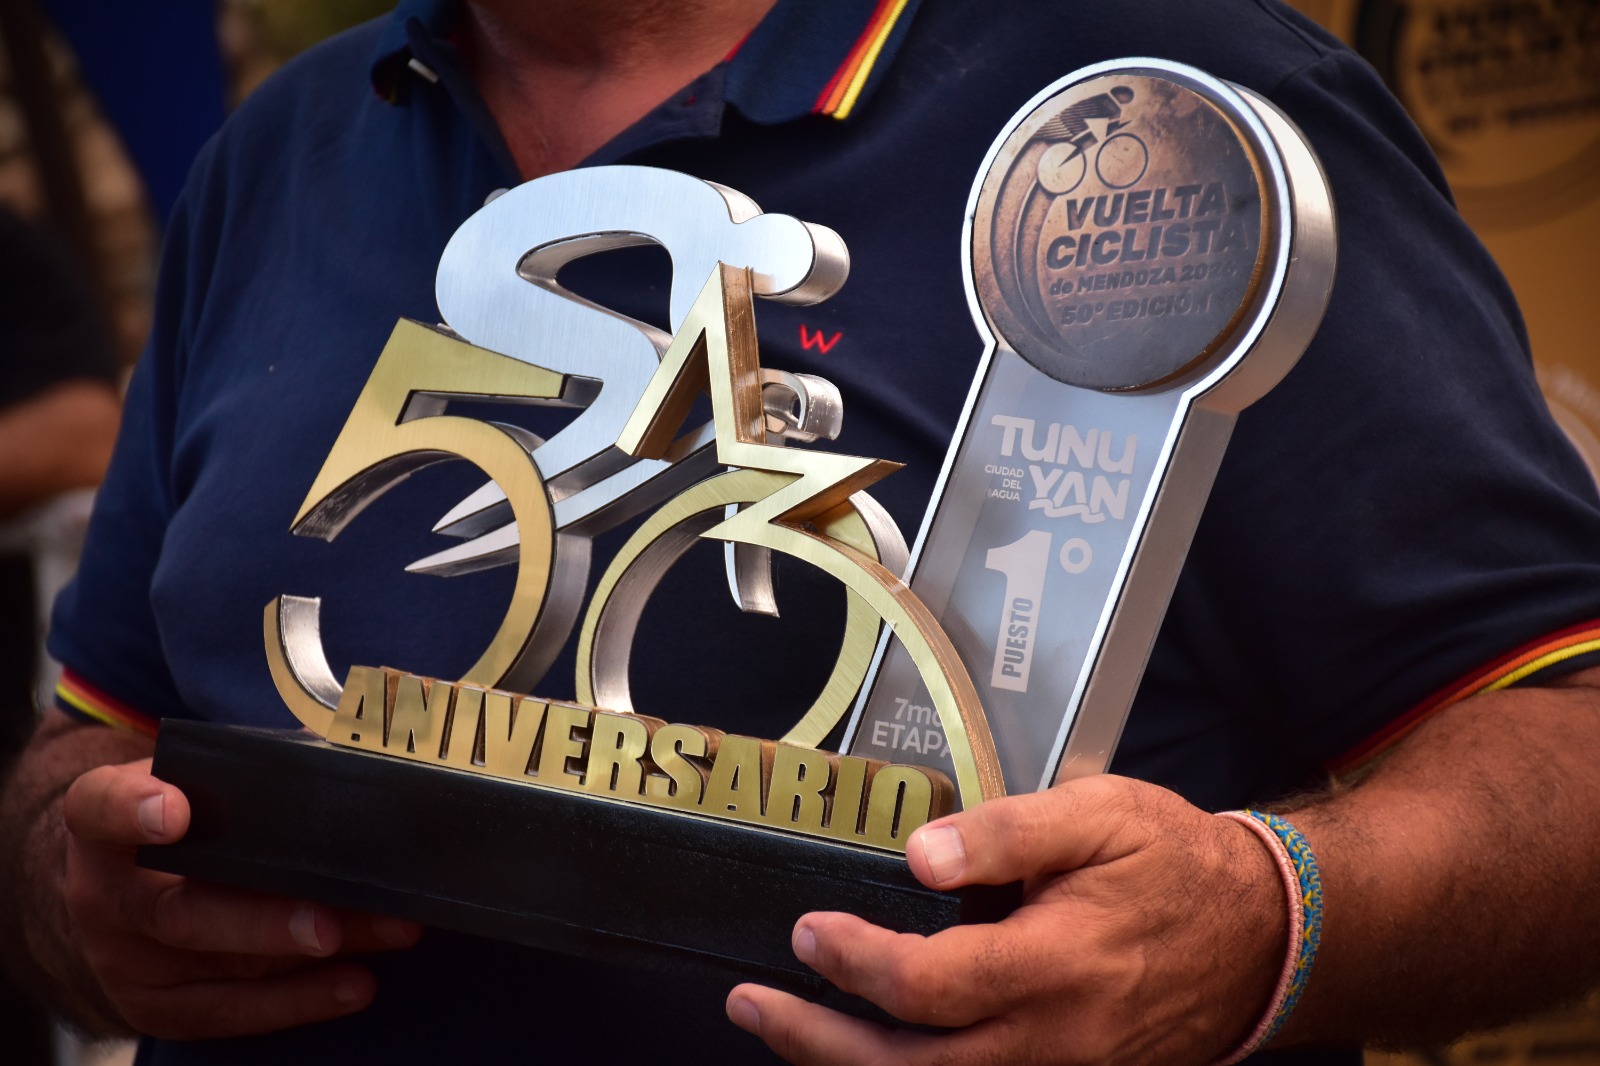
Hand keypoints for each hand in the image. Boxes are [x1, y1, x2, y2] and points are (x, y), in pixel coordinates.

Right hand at [58, 758, 421, 1038]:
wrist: (125, 884)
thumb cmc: (186, 814)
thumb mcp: (194, 778)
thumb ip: (247, 767)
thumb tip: (346, 751)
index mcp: (102, 821)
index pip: (99, 809)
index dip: (132, 811)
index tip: (174, 811)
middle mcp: (104, 896)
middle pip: (178, 913)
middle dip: (262, 922)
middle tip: (329, 922)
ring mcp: (126, 960)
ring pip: (222, 966)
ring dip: (311, 955)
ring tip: (386, 933)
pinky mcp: (157, 1007)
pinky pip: (231, 1012)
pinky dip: (300, 1000)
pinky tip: (356, 982)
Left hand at [726, 775, 1287, 1064]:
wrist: (1264, 936)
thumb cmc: (1178, 865)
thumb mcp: (1101, 815)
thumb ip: (1007, 832)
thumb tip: (919, 856)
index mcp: (1056, 964)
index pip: (926, 984)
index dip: (852, 961)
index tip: (806, 931)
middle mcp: (1054, 1038)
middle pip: (911, 1065)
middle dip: (817, 1039)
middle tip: (752, 1002)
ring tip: (788, 1030)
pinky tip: (870, 1048)